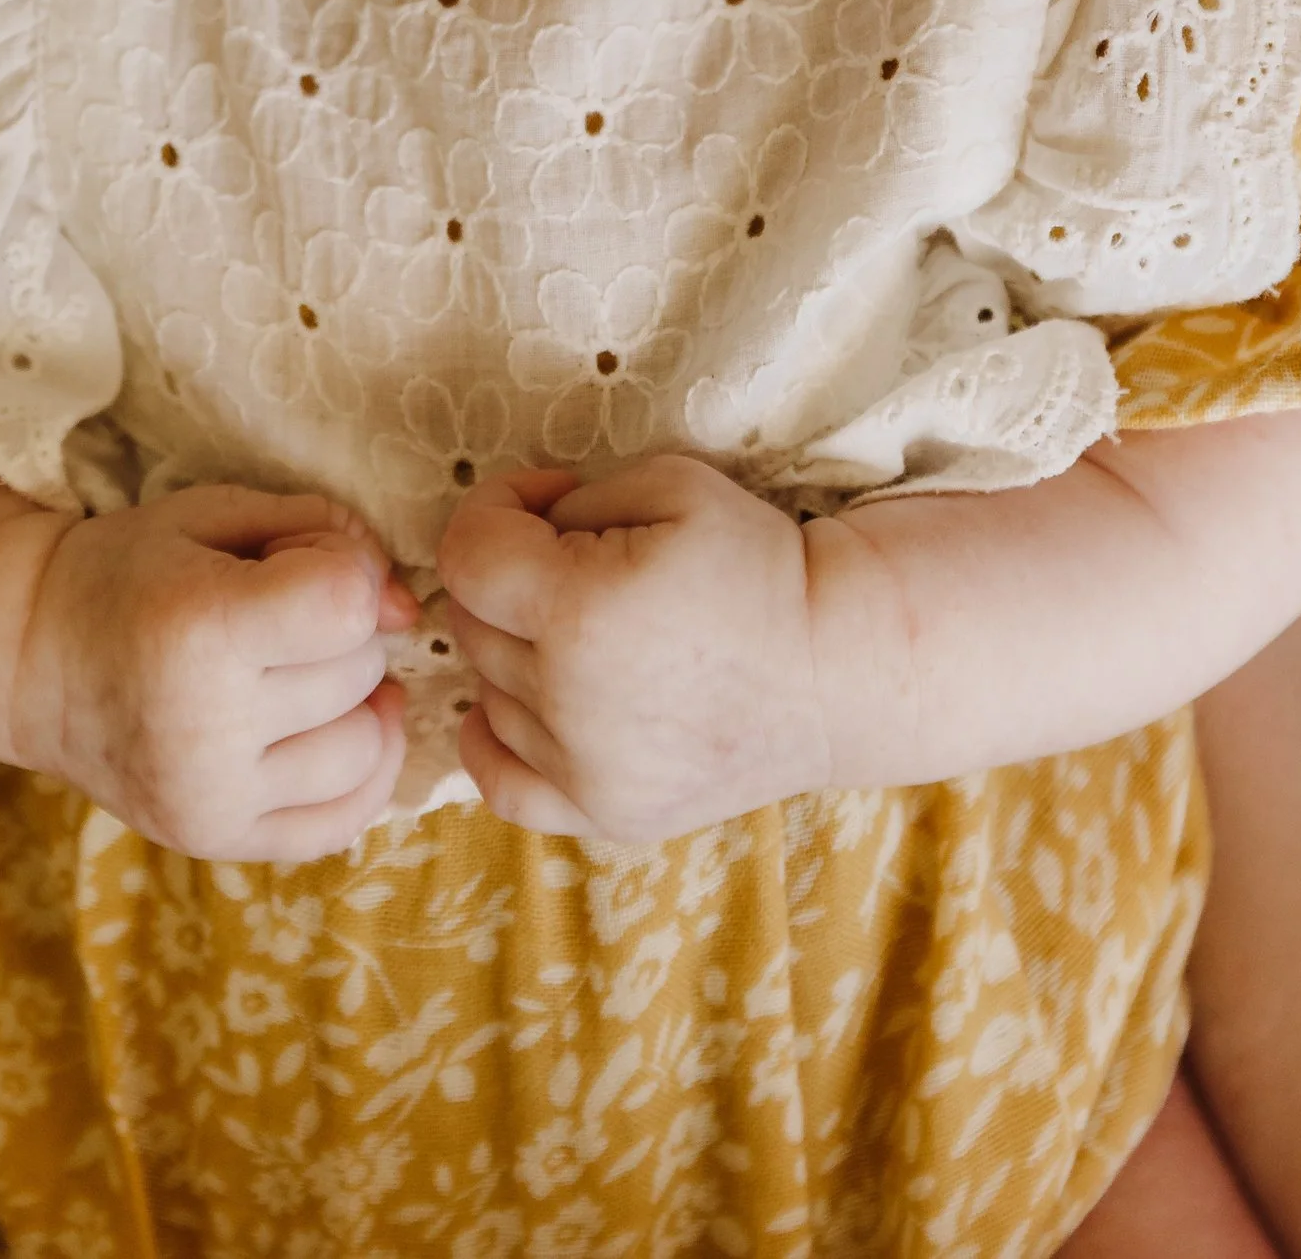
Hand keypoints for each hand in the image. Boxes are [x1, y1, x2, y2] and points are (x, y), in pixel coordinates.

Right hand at [0, 483, 419, 861]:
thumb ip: (324, 531)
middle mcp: (204, 725)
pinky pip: (342, 821)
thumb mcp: (215, 513)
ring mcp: (210, 798)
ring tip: (299, 674)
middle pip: (358, 671)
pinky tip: (332, 729)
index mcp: (198, 626)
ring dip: (351, 702)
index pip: (346, 603)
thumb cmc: (129, 571)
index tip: (298, 563)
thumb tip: (409, 612)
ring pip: (362, 747)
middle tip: (277, 616)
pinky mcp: (217, 841)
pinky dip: (359, 773)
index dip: (342, 569)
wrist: (35, 660)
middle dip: (339, 631)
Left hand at [436, 457, 816, 844]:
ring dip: (518, 649)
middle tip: (577, 557)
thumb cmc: (757, 562)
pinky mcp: (608, 816)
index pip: (466, 556)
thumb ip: (569, 501)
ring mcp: (585, 774)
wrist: (834, 668)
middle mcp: (567, 704)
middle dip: (512, 574)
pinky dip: (495, 738)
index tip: (546, 500)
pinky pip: (502, 784)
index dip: (494, 509)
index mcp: (578, 613)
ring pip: (488, 691)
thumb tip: (521, 535)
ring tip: (590, 628)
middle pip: (473, 622)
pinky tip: (524, 703)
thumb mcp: (668, 484)